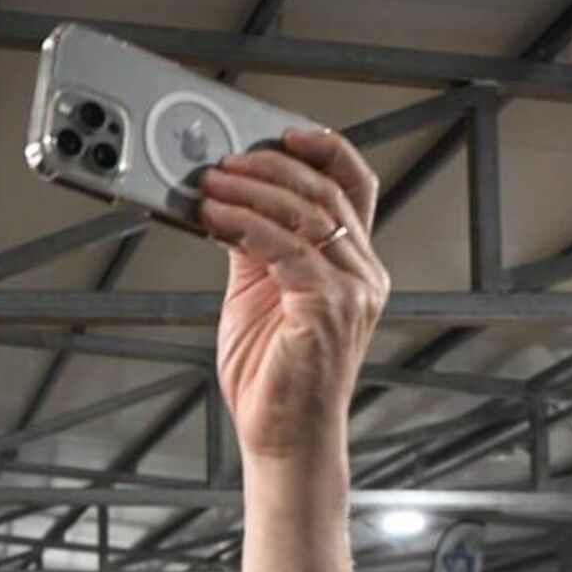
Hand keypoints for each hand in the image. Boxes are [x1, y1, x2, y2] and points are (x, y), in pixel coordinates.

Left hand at [197, 129, 388, 461]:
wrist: (283, 438)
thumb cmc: (273, 377)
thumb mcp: (260, 295)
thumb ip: (256, 248)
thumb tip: (228, 202)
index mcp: (354, 265)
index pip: (354, 188)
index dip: (326, 151)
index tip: (285, 133)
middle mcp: (362, 273)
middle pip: (324, 192)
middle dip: (269, 167)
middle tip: (223, 160)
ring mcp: (351, 290)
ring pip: (305, 214)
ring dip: (250, 191)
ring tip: (209, 183)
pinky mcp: (326, 309)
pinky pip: (284, 249)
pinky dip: (243, 226)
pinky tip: (214, 218)